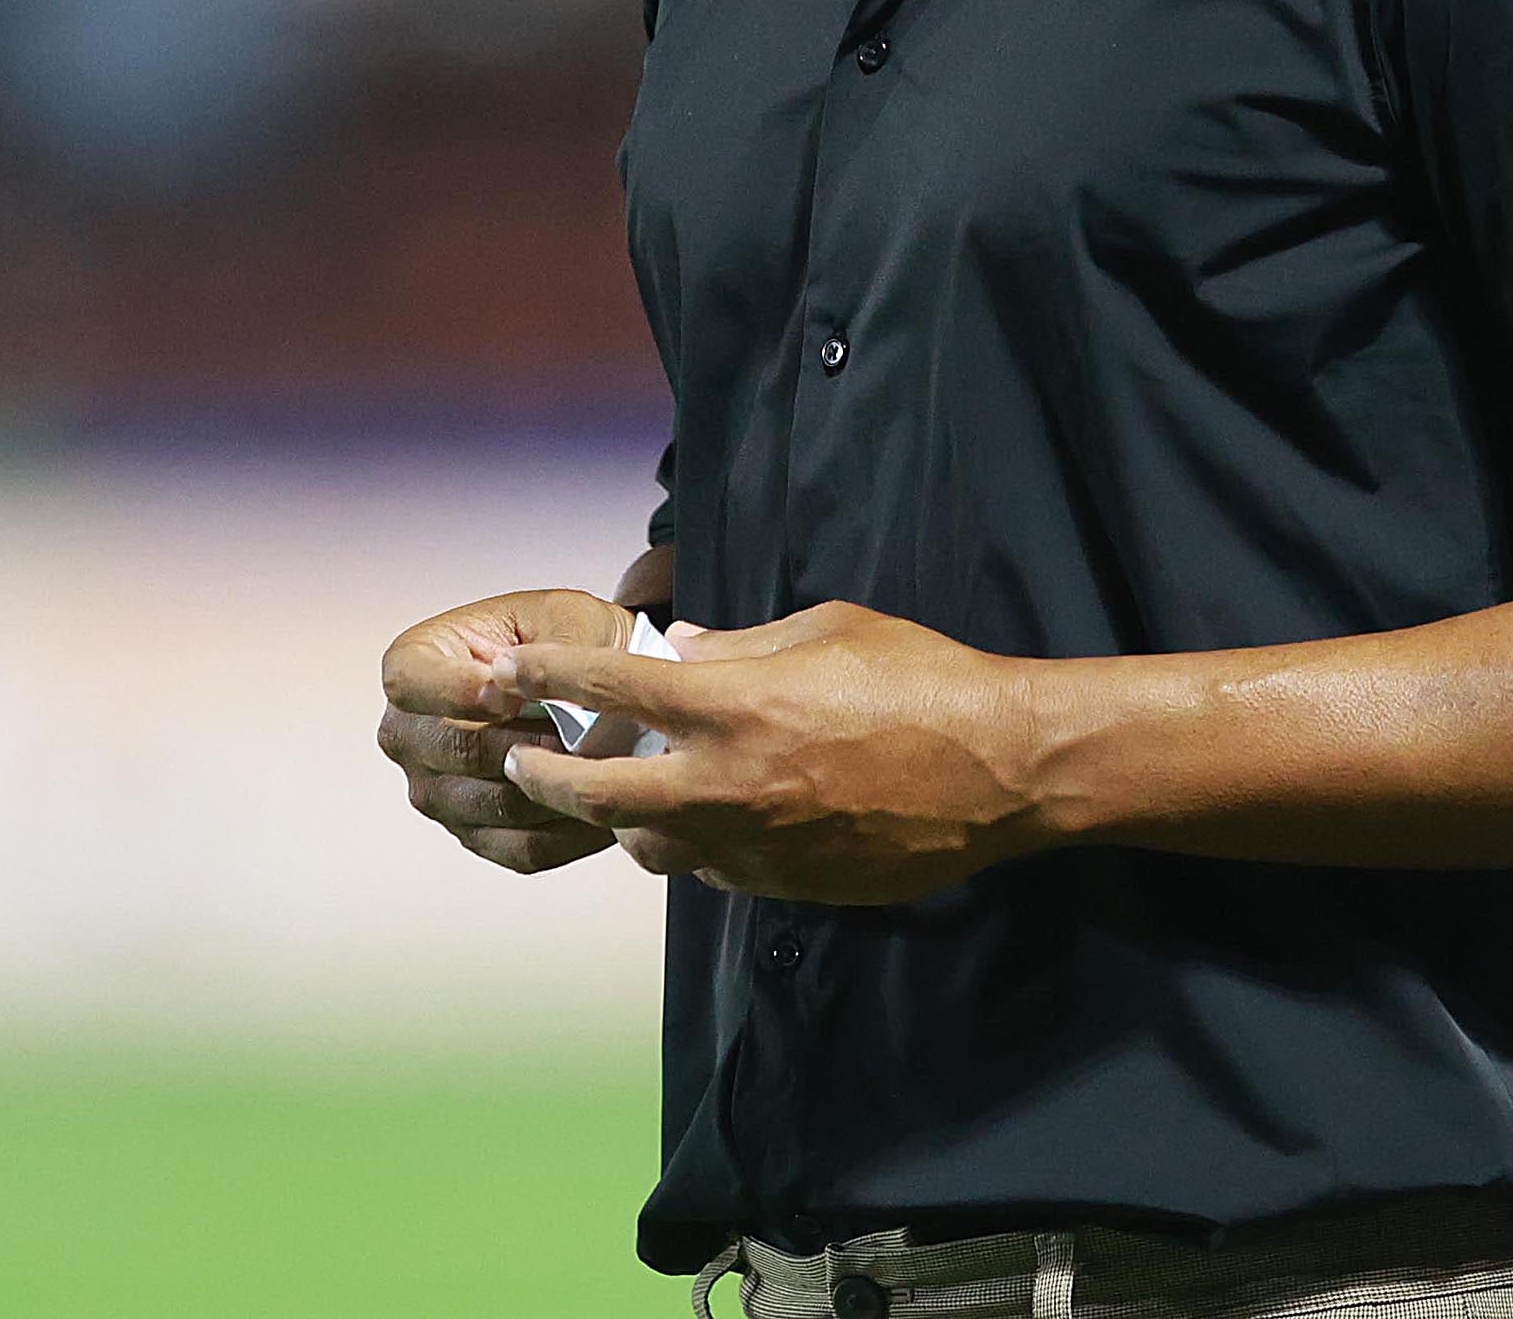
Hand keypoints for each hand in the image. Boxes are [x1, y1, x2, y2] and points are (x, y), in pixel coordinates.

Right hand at [376, 589, 641, 873]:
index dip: (458, 692)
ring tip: (601, 764)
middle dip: (524, 744)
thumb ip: (554, 653)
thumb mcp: (566, 618)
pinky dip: (567, 831)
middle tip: (579, 734)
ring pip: (492, 804)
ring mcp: (436, 790)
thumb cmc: (568, 640)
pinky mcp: (475, 832)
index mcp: (415, 663)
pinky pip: (519, 848)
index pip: (410, 683)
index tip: (511, 695)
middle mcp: (410, 732)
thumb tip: (548, 697)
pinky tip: (602, 805)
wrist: (593, 681)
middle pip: (454, 751)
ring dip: (552, 787)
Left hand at [498, 601, 1048, 904]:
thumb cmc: (918, 677)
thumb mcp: (825, 629)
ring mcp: (751, 843)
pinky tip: (703, 818)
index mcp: (732, 705)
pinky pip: (709, 868)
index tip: (514, 670)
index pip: (607, 686)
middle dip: (540, 773)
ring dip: (620, 816)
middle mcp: (726, 782)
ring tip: (613, 791)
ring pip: (645, 844)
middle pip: (593, 792)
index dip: (548, 673)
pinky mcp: (781, 883)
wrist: (998, 769)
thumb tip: (672, 649)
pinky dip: (691, 842)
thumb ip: (737, 645)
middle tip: (518, 757)